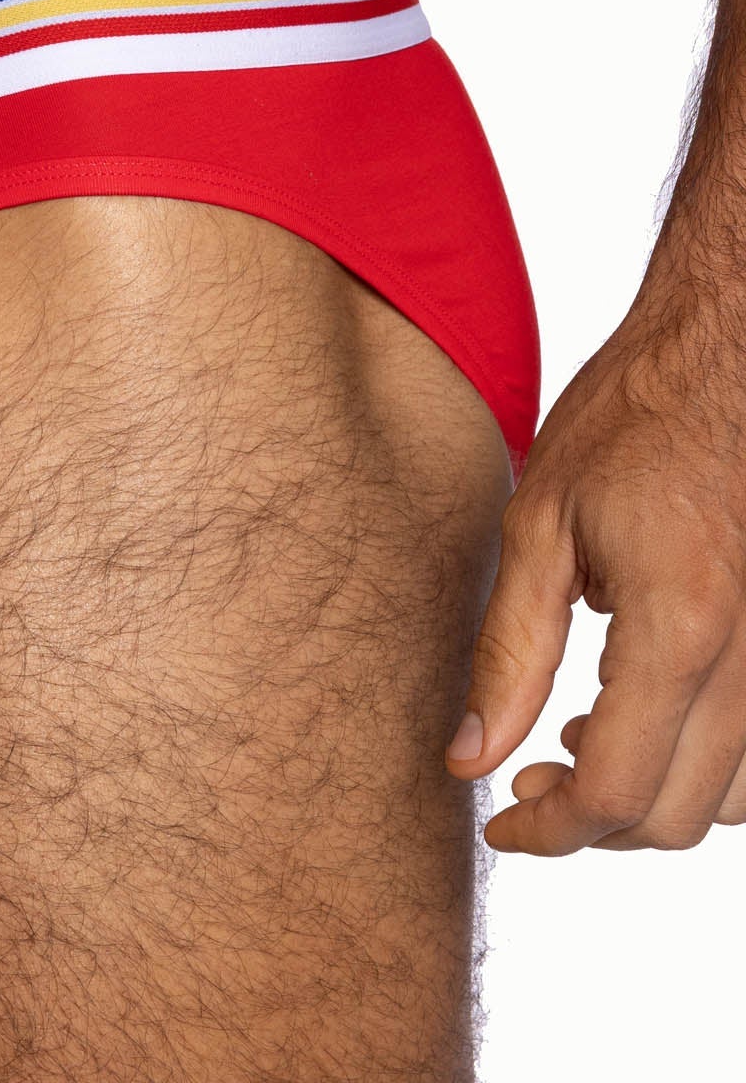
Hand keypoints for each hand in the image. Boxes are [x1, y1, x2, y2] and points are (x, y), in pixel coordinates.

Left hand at [444, 293, 745, 853]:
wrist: (724, 356)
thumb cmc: (629, 421)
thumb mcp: (539, 526)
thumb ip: (510, 652)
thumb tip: (470, 756)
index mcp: (681, 629)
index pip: (619, 793)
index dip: (550, 832)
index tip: (501, 825)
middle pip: (681, 815)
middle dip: (594, 822)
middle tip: (524, 778)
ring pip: (736, 799)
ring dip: (653, 795)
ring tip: (577, 737)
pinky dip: (704, 761)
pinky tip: (639, 707)